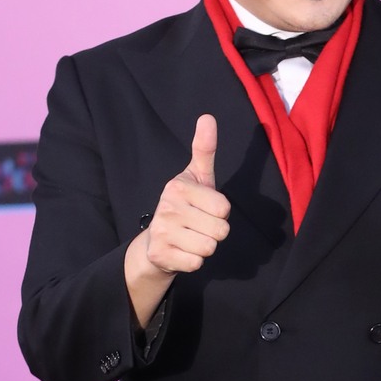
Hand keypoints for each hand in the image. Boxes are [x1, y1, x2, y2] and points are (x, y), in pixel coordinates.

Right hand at [144, 114, 230, 274]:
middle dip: (215, 232)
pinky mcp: (161, 255)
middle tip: (198, 226)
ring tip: (190, 238)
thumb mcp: (196, 177)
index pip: (224, 208)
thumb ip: (204, 149)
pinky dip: (193, 261)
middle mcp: (167, 207)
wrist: (155, 241)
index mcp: (178, 186)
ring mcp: (161, 232)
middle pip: (220, 230)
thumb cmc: (185, 205)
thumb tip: (208, 117)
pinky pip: (197, 263)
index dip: (219, 212)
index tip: (204, 208)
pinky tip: (182, 251)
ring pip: (210, 248)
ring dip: (205, 247)